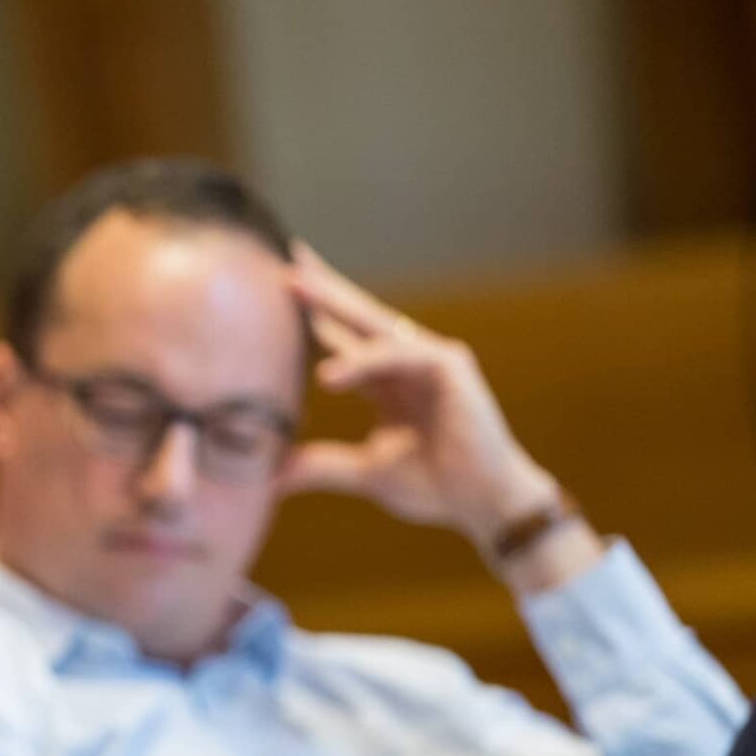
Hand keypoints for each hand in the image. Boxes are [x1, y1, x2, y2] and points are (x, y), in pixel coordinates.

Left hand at [277, 243, 561, 548]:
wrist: (483, 502)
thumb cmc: (436, 485)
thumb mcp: (366, 472)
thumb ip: (321, 467)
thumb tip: (271, 476)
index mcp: (387, 382)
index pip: (344, 338)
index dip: (315, 315)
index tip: (279, 288)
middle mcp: (407, 363)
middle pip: (357, 315)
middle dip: (323, 286)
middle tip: (288, 254)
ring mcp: (431, 359)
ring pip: (373, 324)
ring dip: (332, 303)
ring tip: (293, 287)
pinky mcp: (450, 366)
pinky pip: (397, 355)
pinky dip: (363, 362)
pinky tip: (329, 375)